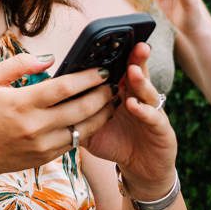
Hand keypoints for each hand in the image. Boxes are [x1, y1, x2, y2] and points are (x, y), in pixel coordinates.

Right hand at [0, 54, 114, 179]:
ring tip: (110, 100)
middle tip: (111, 84)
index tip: (100, 70)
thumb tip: (50, 58)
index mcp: (21, 104)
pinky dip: (87, 128)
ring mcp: (42, 144)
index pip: (63, 88)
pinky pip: (75, 141)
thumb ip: (19, 64)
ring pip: (83, 128)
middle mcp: (35, 126)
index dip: (86, 78)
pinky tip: (93, 118)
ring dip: (101, 114)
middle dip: (102, 95)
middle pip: (80, 109)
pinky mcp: (46, 157)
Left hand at [84, 43, 177, 196]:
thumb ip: (76, 112)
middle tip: (134, 45)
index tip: (111, 41)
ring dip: (140, 81)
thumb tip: (48, 101)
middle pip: (137, 75)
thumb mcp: (91, 126)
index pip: (120, 70)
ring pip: (147, 92)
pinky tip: (134, 105)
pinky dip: (144, 111)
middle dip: (136, 59)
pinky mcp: (161, 129)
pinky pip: (153, 117)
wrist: (140, 168)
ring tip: (131, 72)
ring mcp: (152, 112)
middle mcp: (138, 98)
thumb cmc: (115, 143)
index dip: (118, 57)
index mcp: (122, 94)